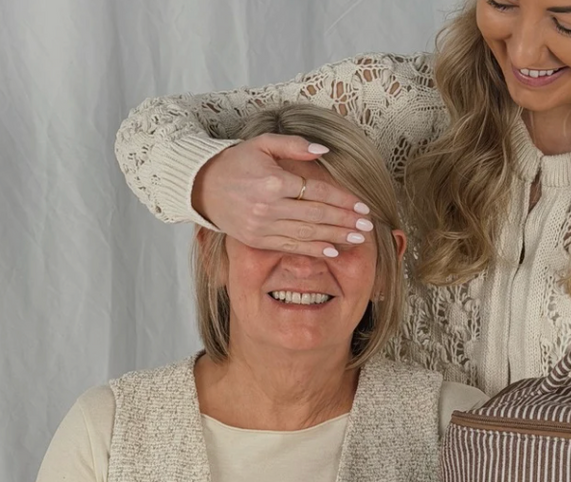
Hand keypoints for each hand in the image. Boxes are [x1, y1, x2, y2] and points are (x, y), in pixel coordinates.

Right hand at [192, 133, 372, 257]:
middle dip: (345, 221)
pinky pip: (290, 246)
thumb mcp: (262, 143)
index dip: (343, 199)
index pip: (317, 191)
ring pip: (307, 233)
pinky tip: (333, 250)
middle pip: (317, 215)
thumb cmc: (236, 162)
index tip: (363, 205)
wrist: (202, 186)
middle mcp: (268, 206)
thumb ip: (294, 145)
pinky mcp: (256, 241)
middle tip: (368, 225)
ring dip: (336, 236)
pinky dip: (313, 250)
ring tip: (358, 238)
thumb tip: (325, 151)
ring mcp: (262, 226)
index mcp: (273, 181)